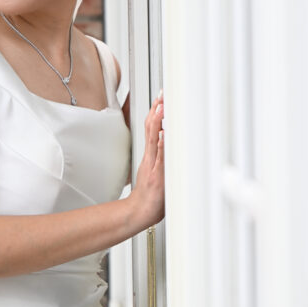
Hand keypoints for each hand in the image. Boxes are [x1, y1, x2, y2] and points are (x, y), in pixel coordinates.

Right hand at [130, 91, 164, 228]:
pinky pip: (160, 159)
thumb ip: (161, 154)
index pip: (152, 127)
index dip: (156, 111)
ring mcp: (153, 166)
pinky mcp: (157, 176)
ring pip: (155, 140)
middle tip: (162, 95)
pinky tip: (163, 136)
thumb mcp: (155, 168)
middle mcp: (151, 157)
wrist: (140, 211)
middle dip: (157, 110)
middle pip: (152, 129)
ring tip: (162, 107)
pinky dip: (161, 147)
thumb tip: (167, 138)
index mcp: (151, 154)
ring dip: (158, 123)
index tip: (161, 97)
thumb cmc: (151, 192)